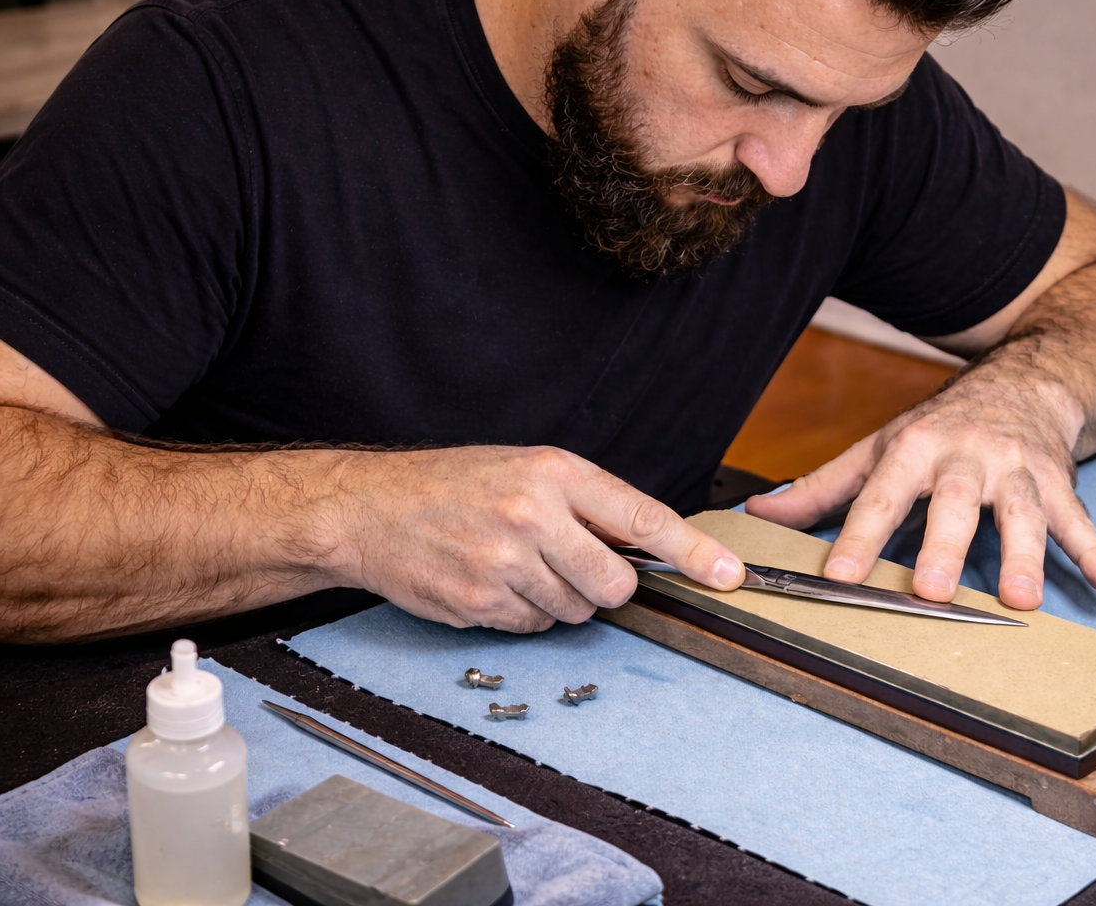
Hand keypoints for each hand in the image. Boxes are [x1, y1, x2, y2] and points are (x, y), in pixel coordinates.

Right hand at [322, 445, 743, 630]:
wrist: (368, 510)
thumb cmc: (452, 485)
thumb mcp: (526, 469)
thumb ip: (586, 502)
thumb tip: (648, 545)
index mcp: (554, 473)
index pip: (641, 518)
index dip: (692, 552)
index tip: (727, 575)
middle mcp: (532, 516)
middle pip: (616, 584)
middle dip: (606, 586)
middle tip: (570, 563)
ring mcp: (504, 564)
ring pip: (576, 611)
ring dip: (559, 599)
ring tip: (517, 564)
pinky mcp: (480, 603)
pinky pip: (535, 628)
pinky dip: (523, 614)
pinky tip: (493, 583)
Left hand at [744, 372, 1095, 609]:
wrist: (1022, 381)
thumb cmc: (939, 428)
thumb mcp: (877, 448)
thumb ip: (822, 489)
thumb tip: (759, 516)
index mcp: (913, 450)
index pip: (879, 499)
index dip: (858, 538)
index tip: (839, 578)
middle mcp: (965, 457)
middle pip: (953, 505)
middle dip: (943, 548)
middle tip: (931, 592)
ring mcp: (1016, 470)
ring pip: (1021, 513)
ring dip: (1026, 556)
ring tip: (1022, 600)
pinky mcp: (1057, 482)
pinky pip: (1078, 518)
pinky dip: (1095, 550)